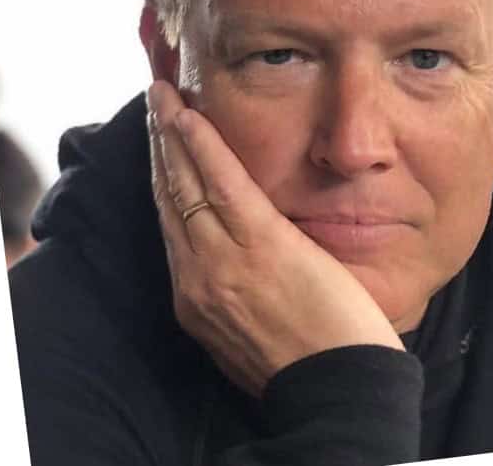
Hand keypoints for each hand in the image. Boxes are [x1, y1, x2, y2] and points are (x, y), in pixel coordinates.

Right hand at [146, 80, 403, 396]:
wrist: (338, 391)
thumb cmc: (308, 362)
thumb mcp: (253, 331)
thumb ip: (236, 292)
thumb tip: (240, 263)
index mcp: (197, 299)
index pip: (172, 227)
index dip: (164, 183)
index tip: (160, 150)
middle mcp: (197, 277)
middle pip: (168, 199)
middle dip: (158, 150)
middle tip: (154, 108)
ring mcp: (223, 260)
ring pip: (184, 184)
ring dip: (171, 136)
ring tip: (163, 100)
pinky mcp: (260, 244)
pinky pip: (221, 183)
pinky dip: (201, 145)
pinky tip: (188, 115)